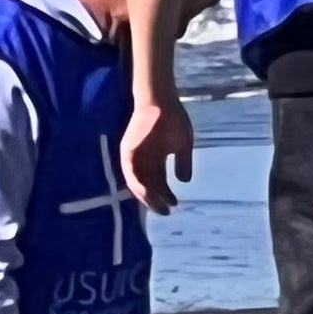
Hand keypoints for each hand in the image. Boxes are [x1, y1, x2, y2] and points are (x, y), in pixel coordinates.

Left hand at [121, 92, 194, 215]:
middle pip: (147, 186)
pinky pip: (130, 172)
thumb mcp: (183, 144)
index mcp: (155, 159)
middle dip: (156, 200)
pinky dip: (137, 184)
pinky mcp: (127, 151)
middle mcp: (143, 161)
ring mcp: (134, 157)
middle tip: (166, 212)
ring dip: (146, 196)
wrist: (160, 101)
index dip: (165, 195)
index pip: (158, 183)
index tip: (174, 205)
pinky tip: (147, 193)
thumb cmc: (173, 119)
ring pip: (137, 183)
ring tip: (158, 206)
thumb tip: (184, 181)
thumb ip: (183, 162)